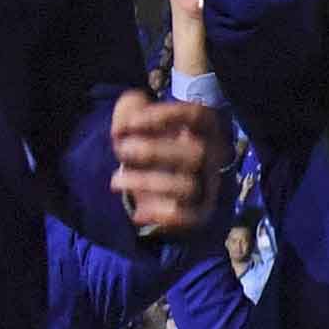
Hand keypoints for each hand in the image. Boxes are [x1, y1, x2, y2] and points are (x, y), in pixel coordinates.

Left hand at [108, 90, 227, 232]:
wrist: (157, 181)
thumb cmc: (150, 141)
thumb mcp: (139, 117)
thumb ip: (131, 110)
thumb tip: (126, 124)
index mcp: (204, 128)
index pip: (197, 116)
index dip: (164, 117)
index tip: (130, 124)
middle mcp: (212, 156)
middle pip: (197, 153)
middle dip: (153, 151)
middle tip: (121, 149)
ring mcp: (207, 186)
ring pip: (188, 187)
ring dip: (146, 183)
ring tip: (116, 180)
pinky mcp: (198, 213)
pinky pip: (187, 218)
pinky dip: (160, 215)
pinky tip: (137, 212)